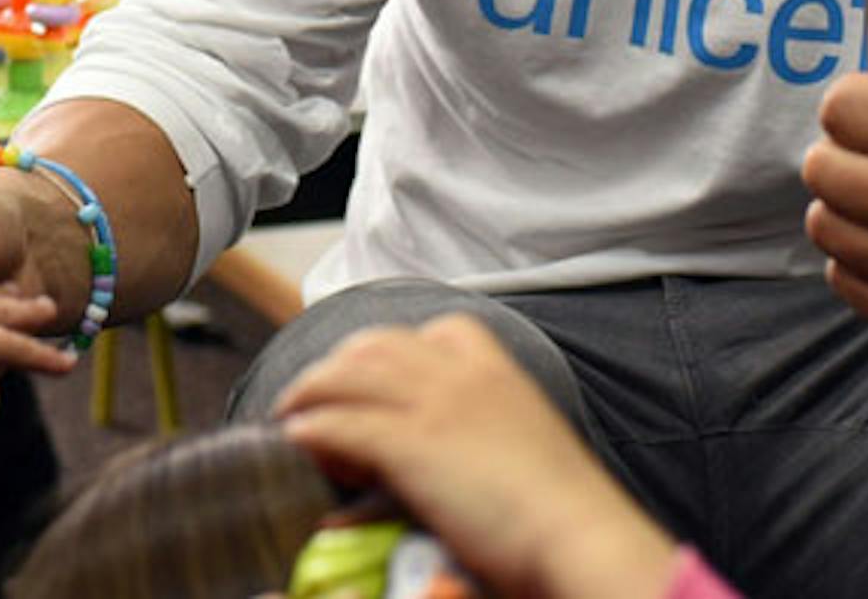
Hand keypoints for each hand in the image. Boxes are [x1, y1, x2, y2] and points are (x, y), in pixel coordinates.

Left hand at [273, 316, 678, 598]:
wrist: (578, 534)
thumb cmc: (563, 510)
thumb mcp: (526, 449)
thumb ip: (486, 437)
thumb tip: (451, 463)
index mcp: (496, 370)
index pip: (435, 333)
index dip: (394, 352)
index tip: (375, 379)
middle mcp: (460, 373)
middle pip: (377, 344)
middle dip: (339, 366)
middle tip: (314, 398)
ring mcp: (433, 403)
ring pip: (347, 374)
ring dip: (310, 392)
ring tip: (289, 415)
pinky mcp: (409, 444)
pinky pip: (340, 422)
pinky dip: (310, 428)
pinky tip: (294, 440)